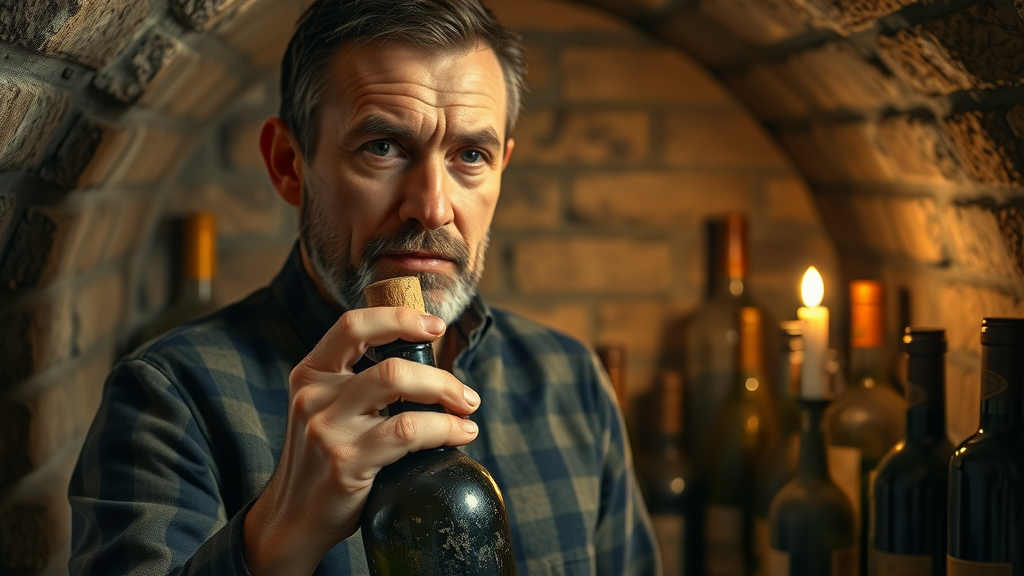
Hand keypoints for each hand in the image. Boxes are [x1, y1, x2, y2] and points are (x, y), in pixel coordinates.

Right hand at [242, 306, 480, 575]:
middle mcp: (314, 396)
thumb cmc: (322, 463)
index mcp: (311, 374)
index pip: (353, 326)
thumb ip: (359, 386)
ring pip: (399, 386)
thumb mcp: (326, 411)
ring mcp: (327, 429)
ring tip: (467, 411)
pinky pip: (407, 431)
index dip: (399, 319)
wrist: (292, 520)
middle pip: (390, 364)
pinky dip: (444, 428)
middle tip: (465, 395)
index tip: (435, 326)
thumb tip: (427, 370)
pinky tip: (459, 434)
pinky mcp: (346, 462)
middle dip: (440, 376)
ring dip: (446, 394)